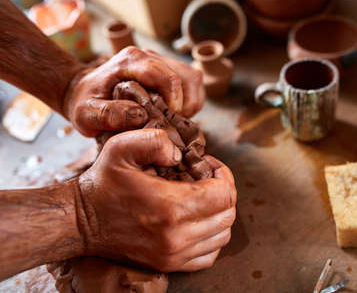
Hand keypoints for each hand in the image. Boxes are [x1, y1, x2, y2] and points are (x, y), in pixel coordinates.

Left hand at [63, 47, 204, 136]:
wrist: (83, 90)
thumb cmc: (85, 103)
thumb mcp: (86, 114)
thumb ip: (108, 115)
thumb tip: (140, 116)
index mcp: (132, 61)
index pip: (169, 79)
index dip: (175, 104)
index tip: (166, 123)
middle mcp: (149, 56)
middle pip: (188, 78)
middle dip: (185, 106)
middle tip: (169, 123)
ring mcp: (160, 60)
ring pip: (193, 80)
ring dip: (190, 104)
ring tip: (171, 119)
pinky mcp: (167, 68)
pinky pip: (191, 83)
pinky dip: (189, 102)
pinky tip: (172, 114)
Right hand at [76, 129, 235, 271]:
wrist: (81, 221)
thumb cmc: (104, 183)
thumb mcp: (121, 148)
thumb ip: (155, 140)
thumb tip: (181, 155)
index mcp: (170, 208)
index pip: (225, 195)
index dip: (223, 174)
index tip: (207, 165)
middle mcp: (177, 237)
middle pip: (227, 215)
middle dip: (223, 191)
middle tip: (206, 178)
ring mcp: (174, 255)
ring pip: (222, 235)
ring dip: (219, 213)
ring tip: (202, 197)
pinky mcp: (169, 265)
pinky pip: (210, 254)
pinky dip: (212, 236)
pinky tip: (198, 220)